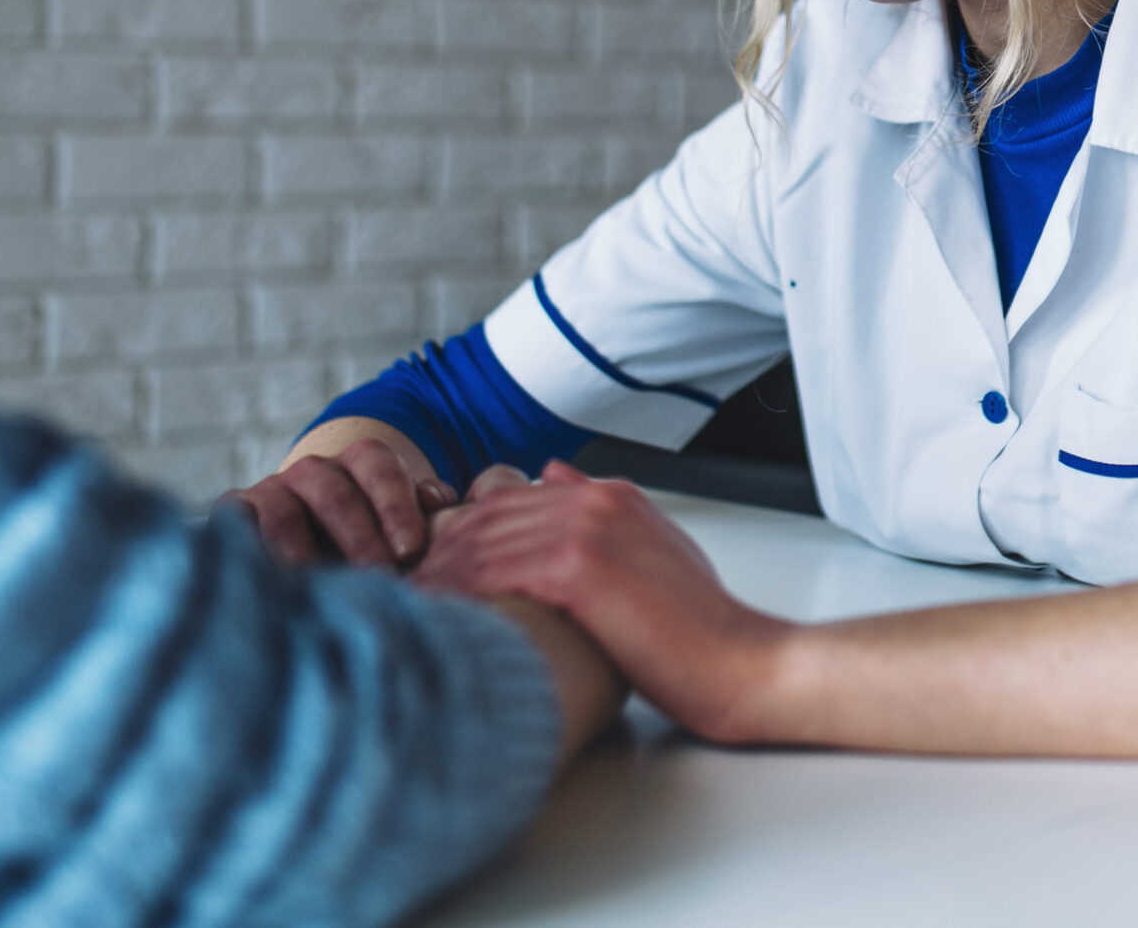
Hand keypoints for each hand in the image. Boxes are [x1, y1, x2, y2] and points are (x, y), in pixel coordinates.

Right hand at [222, 434, 456, 568]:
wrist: (306, 548)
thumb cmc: (370, 540)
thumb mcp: (400, 524)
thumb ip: (426, 510)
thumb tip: (439, 501)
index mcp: (358, 464)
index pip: (377, 464)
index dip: (395, 503)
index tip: (411, 549)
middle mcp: (313, 471)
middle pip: (334, 491)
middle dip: (358, 534)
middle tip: (378, 575)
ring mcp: (271, 491)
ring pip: (283, 512)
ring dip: (303, 550)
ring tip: (321, 585)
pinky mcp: (235, 515)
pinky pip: (236, 525)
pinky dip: (250, 548)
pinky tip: (271, 583)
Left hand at [413, 462, 795, 742]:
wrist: (741, 663)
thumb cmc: (699, 631)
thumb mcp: (655, 556)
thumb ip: (603, 517)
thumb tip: (549, 474)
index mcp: (610, 496)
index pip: (507, 500)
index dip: (460, 535)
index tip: (429, 572)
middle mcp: (595, 499)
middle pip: (485, 515)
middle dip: (435, 553)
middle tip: (397, 591)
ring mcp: (588, 526)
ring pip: (482, 539)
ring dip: (434, 573)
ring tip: (400, 606)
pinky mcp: (582, 564)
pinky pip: (495, 568)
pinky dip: (457, 589)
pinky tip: (432, 613)